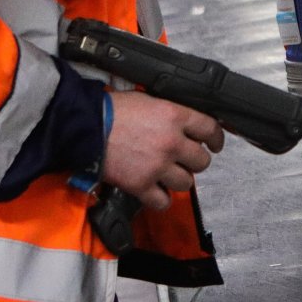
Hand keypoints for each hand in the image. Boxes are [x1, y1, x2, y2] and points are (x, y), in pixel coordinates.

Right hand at [102, 90, 225, 211]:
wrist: (85, 127)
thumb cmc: (112, 110)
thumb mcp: (148, 100)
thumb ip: (171, 113)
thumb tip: (186, 123)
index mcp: (174, 116)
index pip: (210, 129)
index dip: (216, 138)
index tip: (214, 144)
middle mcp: (171, 143)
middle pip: (202, 160)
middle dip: (195, 160)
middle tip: (185, 159)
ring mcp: (157, 166)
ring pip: (186, 182)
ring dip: (179, 179)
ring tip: (167, 174)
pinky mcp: (141, 185)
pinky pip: (163, 202)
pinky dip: (161, 199)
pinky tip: (156, 191)